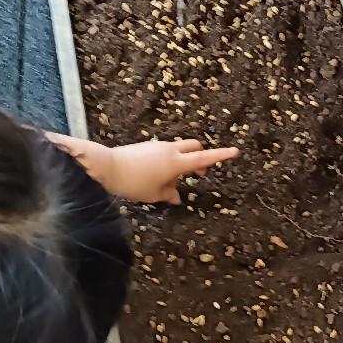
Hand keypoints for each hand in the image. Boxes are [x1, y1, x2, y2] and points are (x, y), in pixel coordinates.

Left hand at [49, 134, 238, 203]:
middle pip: (194, 146)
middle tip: (198, 174)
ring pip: (179, 149)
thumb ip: (169, 194)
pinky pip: (165, 151)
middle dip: (201, 156)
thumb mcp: (153, 195)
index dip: (221, 155)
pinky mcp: (147, 146)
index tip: (235, 151)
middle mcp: (170, 150)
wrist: (106, 167)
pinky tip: (156, 176)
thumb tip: (177, 196)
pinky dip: (168, 161)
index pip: (204, 158)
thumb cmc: (133, 183)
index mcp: (177, 162)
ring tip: (169, 182)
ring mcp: (158, 145)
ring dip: (182, 161)